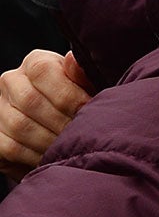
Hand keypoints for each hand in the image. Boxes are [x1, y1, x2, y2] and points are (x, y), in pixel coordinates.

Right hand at [0, 49, 94, 180]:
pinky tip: (53, 157)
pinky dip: (36, 156)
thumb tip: (74, 60)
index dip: (68, 94)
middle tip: (82, 134)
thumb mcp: (90, 89)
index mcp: (36, 63)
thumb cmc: (85, 105)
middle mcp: (11, 81)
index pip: (43, 71)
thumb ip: (83, 75)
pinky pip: (11, 147)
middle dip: (62, 122)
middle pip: (30, 101)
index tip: (89, 111)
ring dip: (50, 141)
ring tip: (71, 147)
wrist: (70, 134)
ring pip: (19, 125)